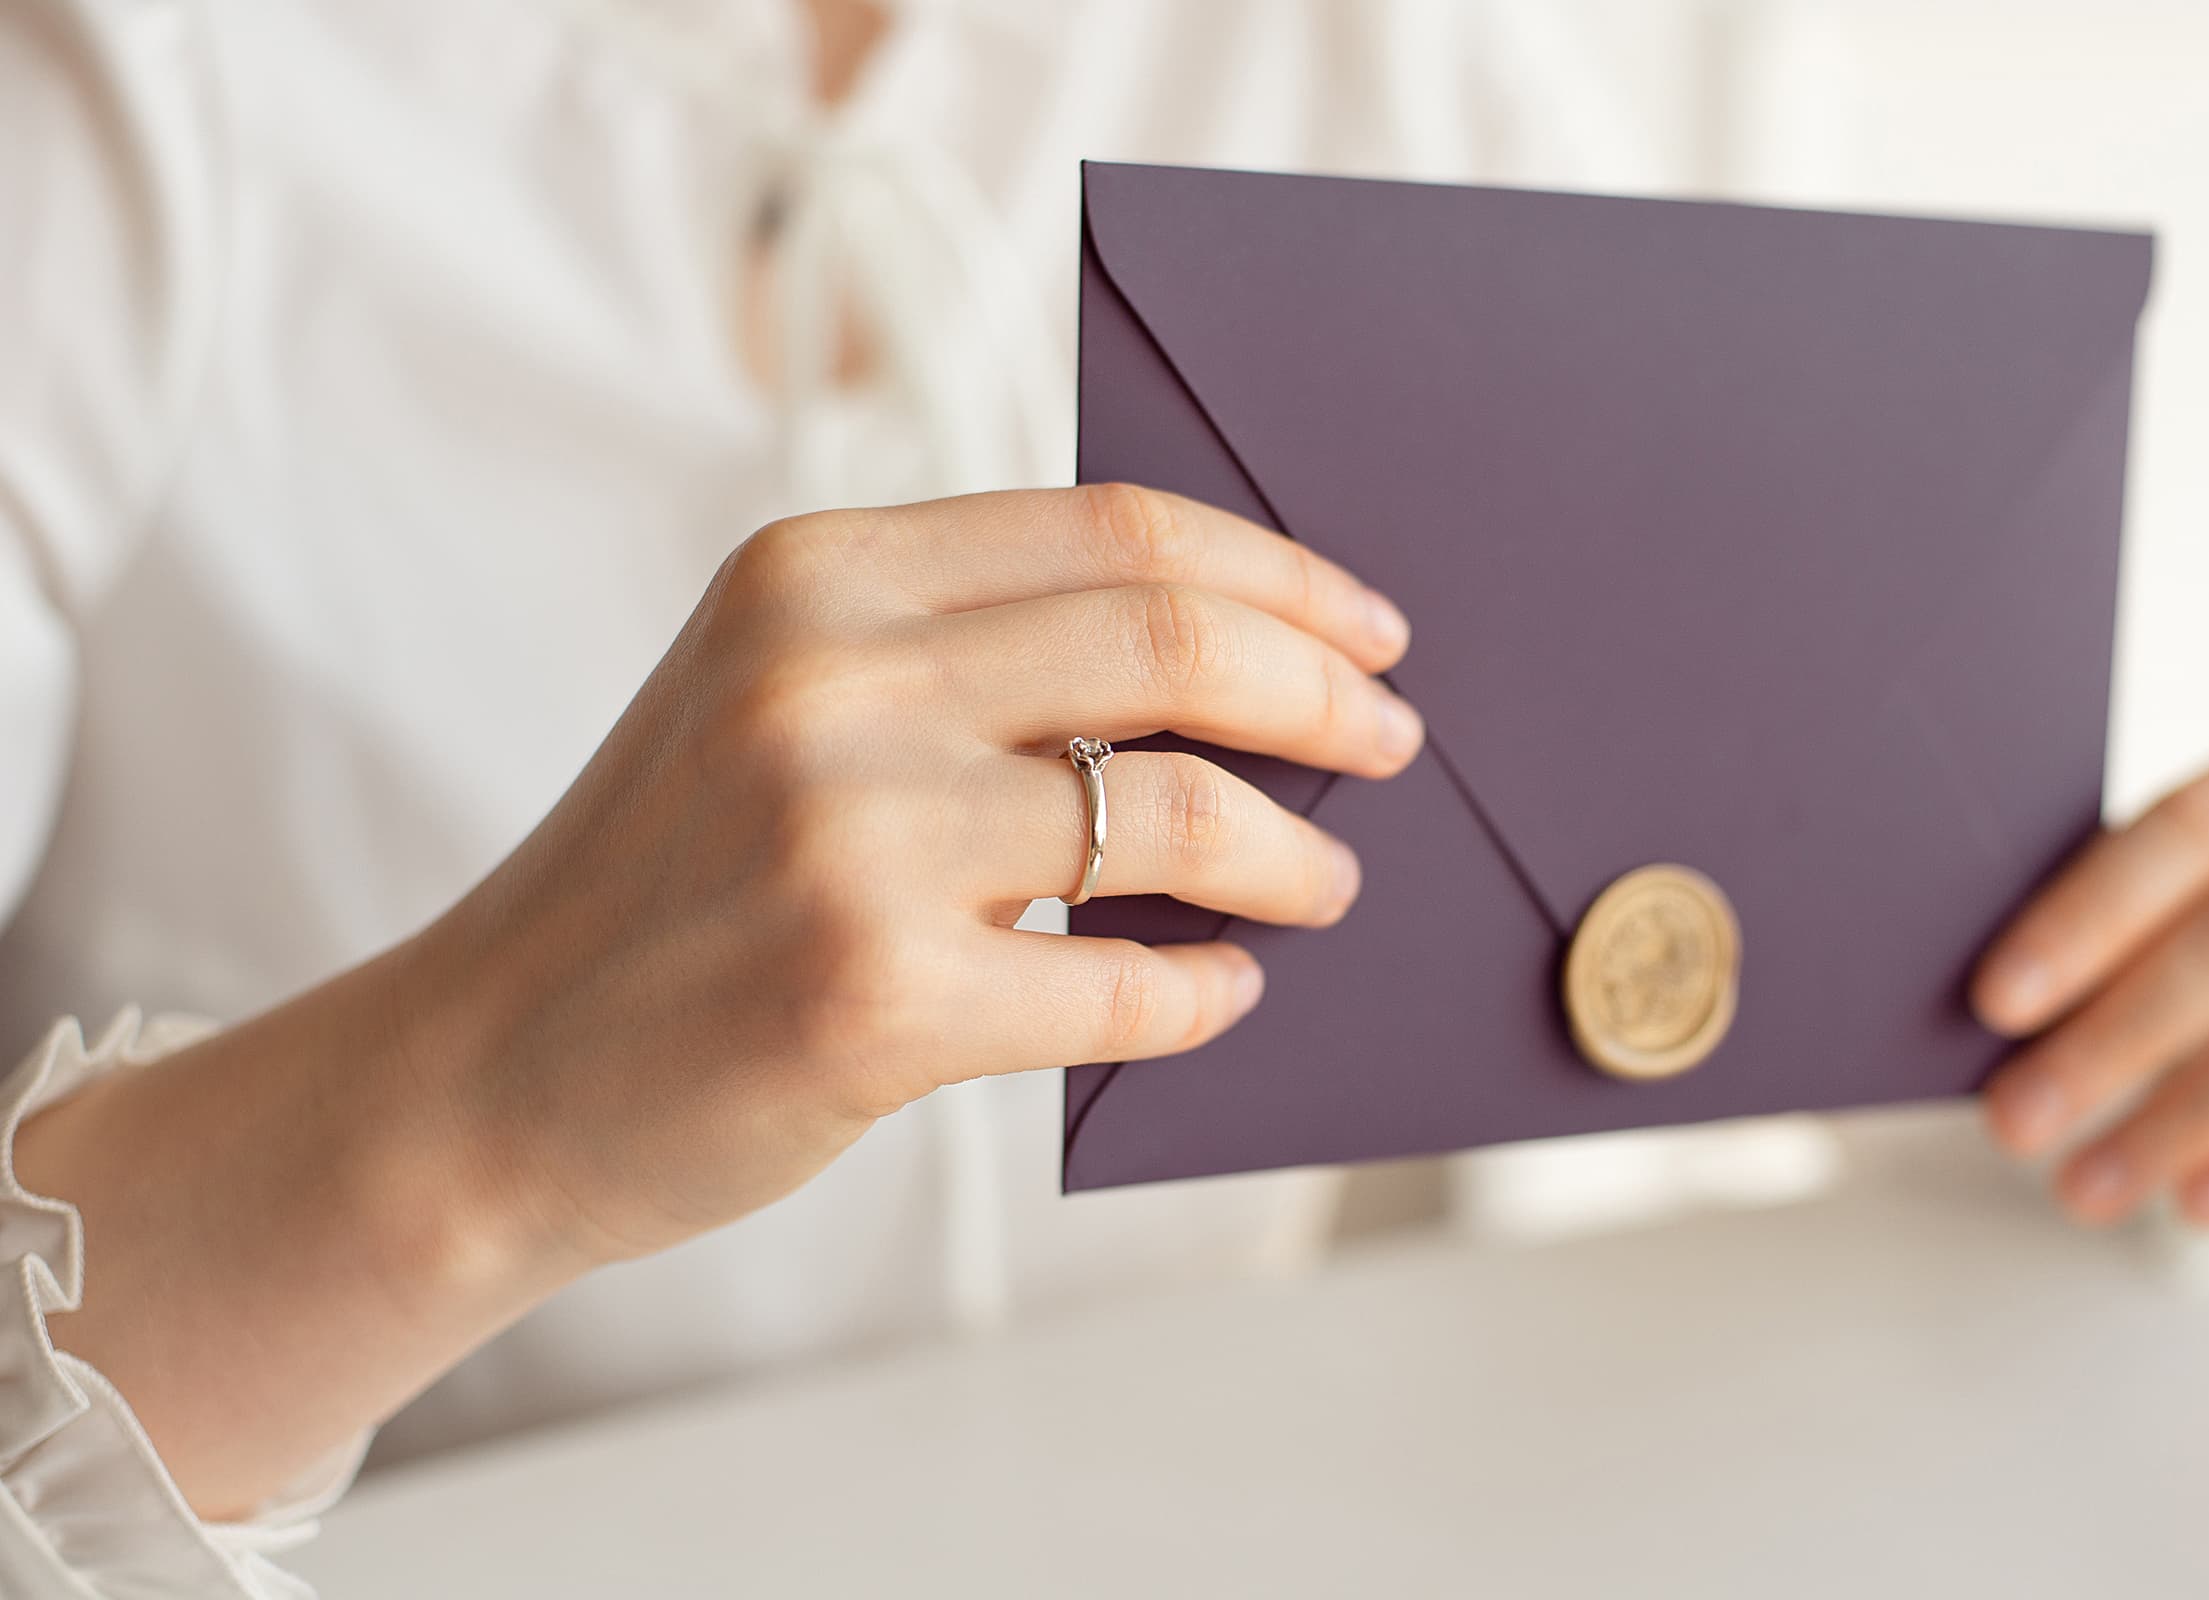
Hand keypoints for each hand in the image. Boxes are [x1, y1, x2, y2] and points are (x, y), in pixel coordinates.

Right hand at [17, 483, 1419, 1518]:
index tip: (1366, 625)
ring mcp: (849, 836)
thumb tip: (1231, 669)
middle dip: (1323, 695)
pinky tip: (1224, 990)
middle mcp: (828, 677)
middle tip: (1390, 741)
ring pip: (1172, 815)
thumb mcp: (774, 700)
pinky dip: (1205, 991)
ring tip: (1326, 881)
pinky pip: (1123, 984)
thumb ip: (961, 656)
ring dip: (1289, 854)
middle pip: (1172, 643)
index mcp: (815, 572)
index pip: (1115, 530)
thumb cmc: (668, 892)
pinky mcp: (873, 997)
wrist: (488, 1078)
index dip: (1277, 576)